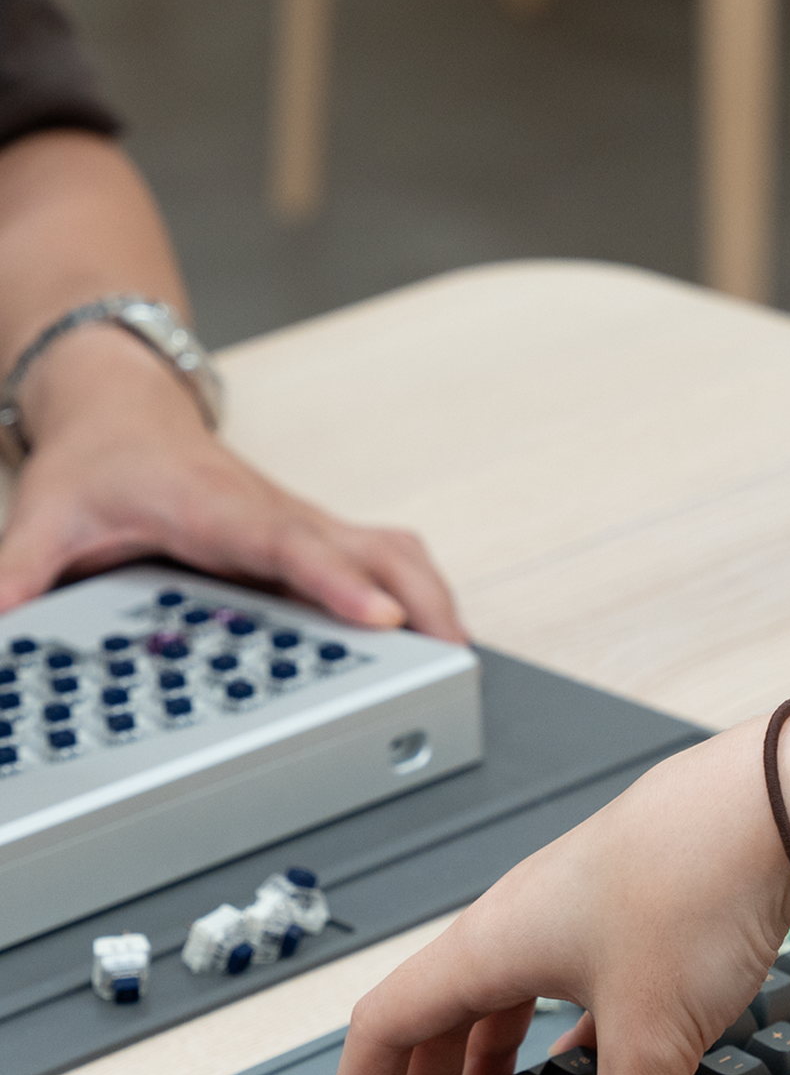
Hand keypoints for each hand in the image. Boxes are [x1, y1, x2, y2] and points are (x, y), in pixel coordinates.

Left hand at [0, 326, 466, 637]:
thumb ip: (19, 579)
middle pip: (368, 548)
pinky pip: (390, 556)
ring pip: (394, 549)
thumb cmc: (97, 468)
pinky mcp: (321, 534)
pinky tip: (437, 638)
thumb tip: (0, 625)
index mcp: (215, 509)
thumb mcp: (42, 520)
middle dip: (416, 600)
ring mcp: (306, 522)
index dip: (337, 581)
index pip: (288, 546)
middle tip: (450, 658)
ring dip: (432, 598)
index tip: (377, 617)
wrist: (122, 412)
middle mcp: (275, 513)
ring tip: (458, 662)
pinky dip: (422, 593)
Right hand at [334, 718, 789, 1074]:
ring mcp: (573, 912)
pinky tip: (593, 1072)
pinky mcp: (630, 910)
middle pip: (440, 1014)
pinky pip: (570, 987)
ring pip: (507, 997)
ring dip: (492, 1062)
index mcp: (489, 946)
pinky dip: (564, 1039)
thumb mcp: (652, 1042)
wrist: (778, 800)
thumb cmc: (692, 882)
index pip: (383, 1025)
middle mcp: (517, 922)